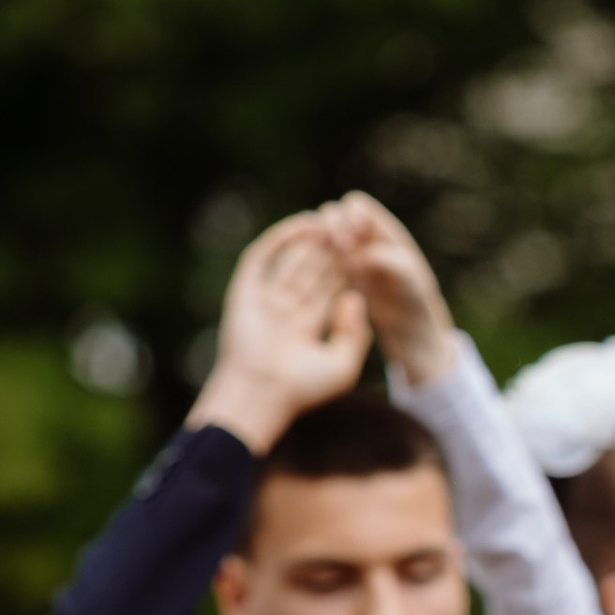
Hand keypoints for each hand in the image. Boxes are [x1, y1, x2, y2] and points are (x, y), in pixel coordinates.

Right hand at [186, 216, 370, 448]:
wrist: (261, 393)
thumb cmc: (302, 389)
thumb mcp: (342, 366)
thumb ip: (355, 334)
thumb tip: (357, 297)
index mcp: (304, 328)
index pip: (329, 292)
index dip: (349, 272)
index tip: (368, 254)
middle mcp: (283, 311)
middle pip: (312, 272)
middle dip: (333, 252)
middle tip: (353, 229)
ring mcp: (264, 299)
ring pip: (292, 260)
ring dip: (312, 241)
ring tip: (334, 222)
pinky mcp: (245, 289)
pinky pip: (264, 256)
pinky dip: (283, 238)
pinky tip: (307, 225)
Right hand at [321, 190, 458, 388]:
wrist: (407, 324)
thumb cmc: (413, 298)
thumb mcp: (408, 278)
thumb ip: (385, 261)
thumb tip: (353, 259)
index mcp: (381, 229)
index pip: (357, 206)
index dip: (349, 215)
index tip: (351, 238)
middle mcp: (360, 236)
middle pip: (332, 214)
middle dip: (329, 227)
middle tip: (337, 249)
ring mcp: (344, 254)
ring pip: (319, 236)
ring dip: (315, 244)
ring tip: (321, 262)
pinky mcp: (333, 273)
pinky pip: (315, 260)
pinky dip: (310, 262)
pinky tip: (312, 276)